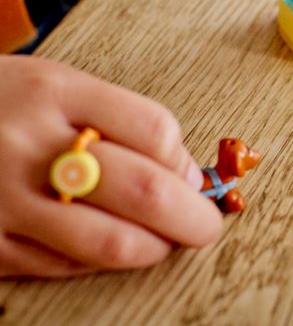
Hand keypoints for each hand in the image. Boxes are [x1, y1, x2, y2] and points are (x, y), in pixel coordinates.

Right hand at [0, 57, 221, 277]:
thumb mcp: (53, 85)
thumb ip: (117, 118)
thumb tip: (186, 172)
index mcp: (52, 91)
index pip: (152, 129)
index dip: (187, 163)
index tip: (197, 179)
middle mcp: (26, 143)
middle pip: (141, 188)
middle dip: (191, 216)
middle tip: (207, 227)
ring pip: (105, 240)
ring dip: (151, 248)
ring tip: (164, 244)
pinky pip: (57, 265)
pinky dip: (96, 263)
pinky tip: (109, 251)